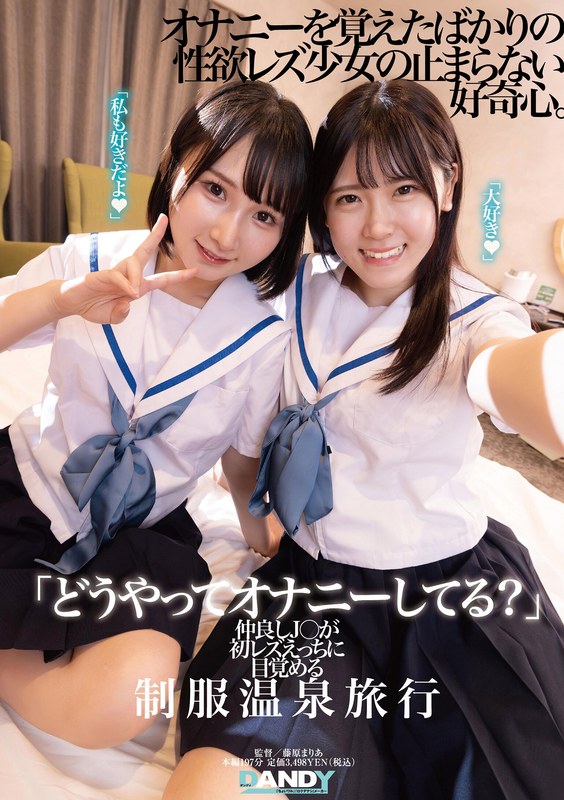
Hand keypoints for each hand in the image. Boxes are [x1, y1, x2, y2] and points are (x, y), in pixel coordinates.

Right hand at [54, 214, 196, 323]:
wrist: (71, 303)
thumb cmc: (94, 306)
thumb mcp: (114, 317)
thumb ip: (122, 314)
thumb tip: (128, 301)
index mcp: (136, 285)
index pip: (161, 279)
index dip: (178, 276)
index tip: (195, 270)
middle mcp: (128, 275)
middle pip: (145, 251)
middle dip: (155, 235)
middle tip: (164, 218)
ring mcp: (115, 272)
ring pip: (134, 263)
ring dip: (137, 277)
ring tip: (133, 293)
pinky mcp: (102, 274)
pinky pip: (118, 276)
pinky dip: (124, 284)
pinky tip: (125, 294)